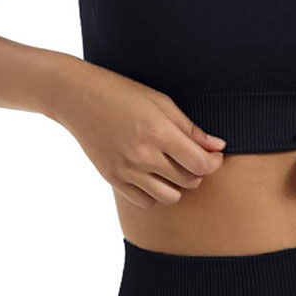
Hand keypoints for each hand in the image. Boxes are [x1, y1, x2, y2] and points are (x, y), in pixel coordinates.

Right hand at [51, 62, 226, 207]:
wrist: (78, 98)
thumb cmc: (123, 93)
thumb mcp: (161, 103)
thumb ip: (191, 129)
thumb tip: (217, 147)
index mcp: (159, 132)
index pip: (201, 164)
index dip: (214, 163)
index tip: (213, 155)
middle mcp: (144, 155)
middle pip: (189, 181)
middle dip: (197, 171)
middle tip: (191, 157)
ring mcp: (127, 170)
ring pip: (170, 197)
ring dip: (178, 186)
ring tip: (172, 168)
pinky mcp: (113, 179)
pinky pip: (145, 202)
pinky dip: (155, 194)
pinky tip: (152, 176)